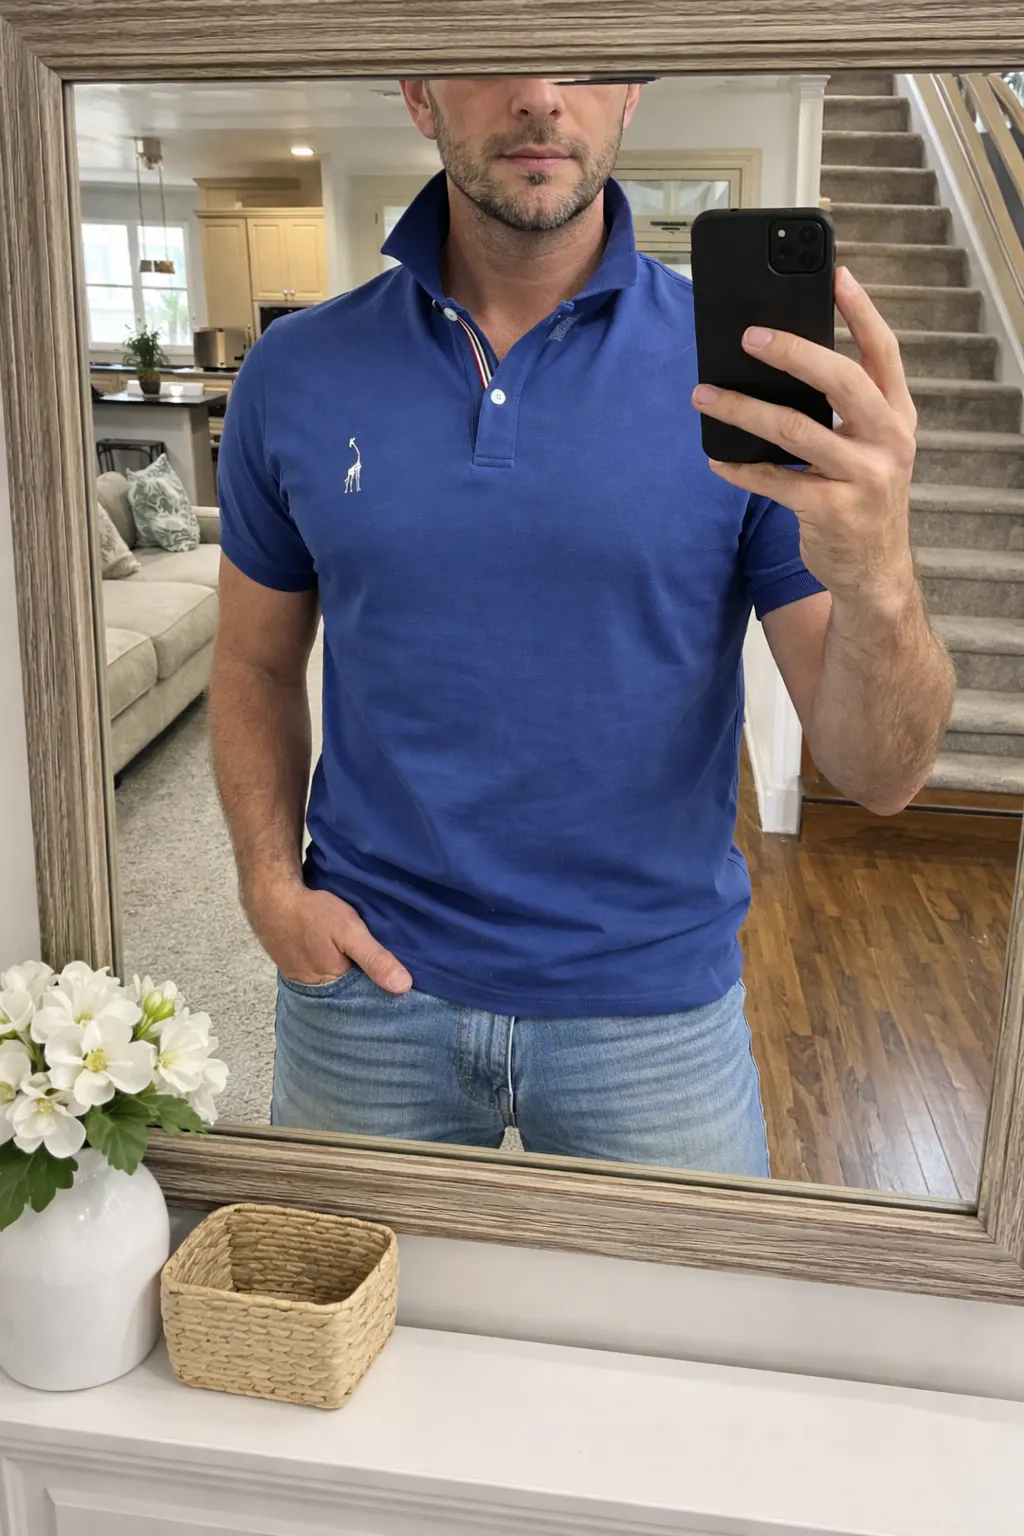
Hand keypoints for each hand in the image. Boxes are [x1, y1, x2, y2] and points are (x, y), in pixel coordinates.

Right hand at [246, 879, 412, 992]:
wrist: (271, 898)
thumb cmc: (310, 914)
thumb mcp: (349, 931)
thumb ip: (374, 958)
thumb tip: (404, 986)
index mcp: (333, 990)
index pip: (368, 1004)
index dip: (388, 996)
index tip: (411, 991)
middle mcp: (319, 993)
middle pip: (355, 997)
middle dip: (374, 989)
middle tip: (400, 977)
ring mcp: (309, 983)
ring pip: (343, 987)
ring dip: (359, 979)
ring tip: (381, 969)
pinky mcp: (303, 971)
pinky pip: (330, 977)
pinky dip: (343, 970)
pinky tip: (353, 960)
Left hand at [690, 265, 917, 609]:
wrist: (875, 573)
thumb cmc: (862, 498)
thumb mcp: (871, 449)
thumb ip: (845, 410)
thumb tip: (781, 363)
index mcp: (898, 416)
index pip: (883, 352)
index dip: (861, 311)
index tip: (835, 274)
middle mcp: (888, 441)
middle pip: (839, 380)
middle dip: (790, 352)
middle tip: (747, 335)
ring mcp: (863, 478)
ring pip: (795, 429)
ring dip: (742, 409)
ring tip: (705, 394)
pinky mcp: (832, 511)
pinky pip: (774, 480)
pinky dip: (739, 468)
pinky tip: (715, 459)